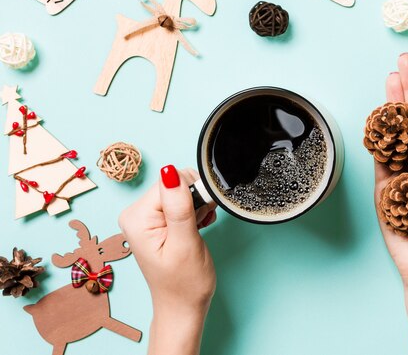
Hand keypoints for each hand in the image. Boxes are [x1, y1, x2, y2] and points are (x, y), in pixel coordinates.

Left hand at [119, 165, 215, 354]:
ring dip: (196, 207)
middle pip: (174, 184)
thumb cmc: (185, 283)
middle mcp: (135, 214)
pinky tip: (196, 228)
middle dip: (195, 200)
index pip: (169, 182)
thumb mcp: (185, 243)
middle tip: (198, 226)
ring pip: (180, 191)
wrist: (183, 307)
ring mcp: (145, 217)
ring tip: (196, 230)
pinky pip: (180, 201)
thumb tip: (171, 171)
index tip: (199, 217)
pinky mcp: (157, 221)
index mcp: (136, 217)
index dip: (192, 194)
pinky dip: (194, 212)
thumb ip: (179, 206)